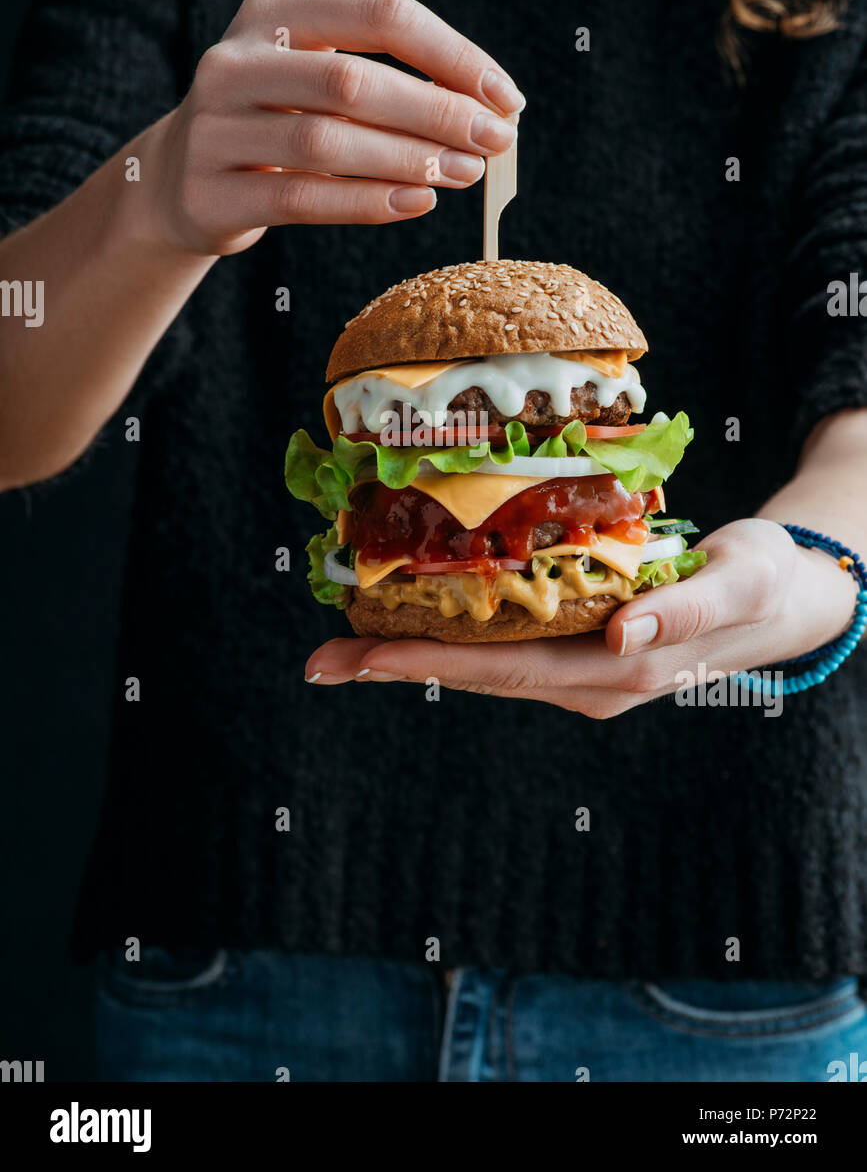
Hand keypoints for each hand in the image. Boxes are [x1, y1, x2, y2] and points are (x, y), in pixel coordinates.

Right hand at [140, 0, 522, 255]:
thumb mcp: (319, 77)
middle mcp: (234, 60)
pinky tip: (417, 202)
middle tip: (495, 142)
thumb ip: (390, 81)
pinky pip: (302, 198)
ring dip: (408, 159)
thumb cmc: (278, 121)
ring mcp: (214, 127)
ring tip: (464, 174)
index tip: (506, 97)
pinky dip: (368, 202)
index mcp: (273, 10)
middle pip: (353, 80)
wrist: (179, 180)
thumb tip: (491, 109)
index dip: (452, 53)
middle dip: (437, 112)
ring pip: (327, 141)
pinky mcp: (209, 193)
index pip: (379, 14)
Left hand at [305, 519, 856, 715]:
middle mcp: (590, 679)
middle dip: (398, 665)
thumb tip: (620, 633)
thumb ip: (686, 606)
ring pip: (486, 666)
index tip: (366, 656)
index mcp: (619, 668)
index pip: (507, 668)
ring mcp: (584, 670)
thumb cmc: (764, 580)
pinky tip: (418, 620)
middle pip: (478, 674)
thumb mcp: (739, 583)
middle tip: (321, 659)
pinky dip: (455, 637)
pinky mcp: (584, 650)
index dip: (433, 661)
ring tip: (345, 643)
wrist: (789, 597)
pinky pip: (507, 649)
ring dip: (415, 655)